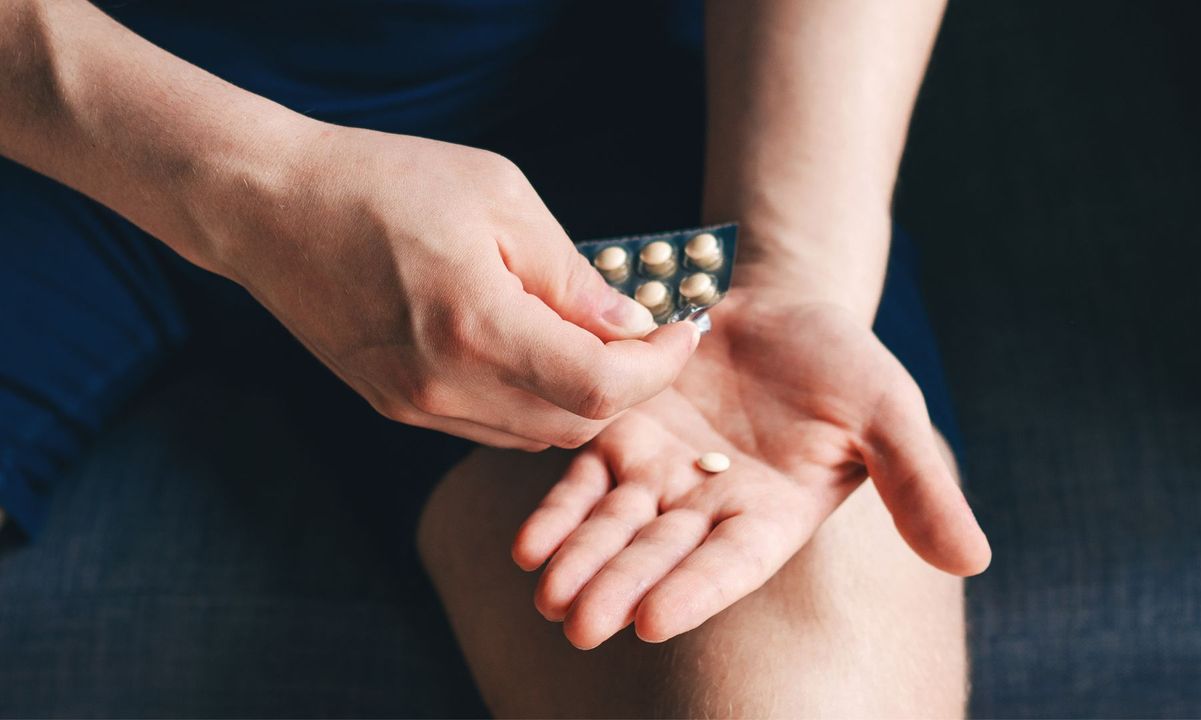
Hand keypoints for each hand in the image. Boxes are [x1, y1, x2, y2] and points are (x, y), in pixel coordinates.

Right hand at [206, 124, 699, 449]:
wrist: (270, 208)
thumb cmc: (384, 182)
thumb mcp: (499, 196)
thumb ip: (570, 272)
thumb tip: (631, 323)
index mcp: (476, 325)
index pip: (602, 387)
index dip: (659, 367)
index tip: (681, 330)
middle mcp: (445, 385)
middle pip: (577, 423)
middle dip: (630, 384)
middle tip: (645, 331)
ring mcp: (417, 407)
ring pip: (538, 434)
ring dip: (583, 398)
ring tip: (589, 335)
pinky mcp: (398, 409)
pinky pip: (494, 428)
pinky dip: (534, 401)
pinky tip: (535, 350)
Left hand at [512, 286, 990, 647]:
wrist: (777, 303)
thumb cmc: (840, 361)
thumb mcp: (889, 412)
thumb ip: (920, 485)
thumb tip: (973, 560)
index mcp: (771, 515)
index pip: (731, 562)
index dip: (693, 589)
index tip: (653, 620)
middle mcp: (709, 508)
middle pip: (660, 554)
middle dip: (619, 587)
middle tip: (578, 623)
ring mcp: (660, 474)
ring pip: (615, 524)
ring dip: (580, 559)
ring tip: (546, 593)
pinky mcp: (620, 435)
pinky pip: (583, 479)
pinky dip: (559, 509)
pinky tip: (527, 543)